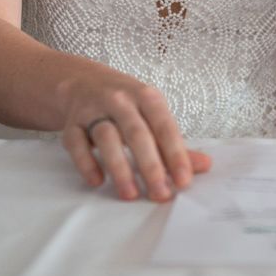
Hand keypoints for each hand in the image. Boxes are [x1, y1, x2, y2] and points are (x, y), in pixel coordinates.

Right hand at [57, 73, 212, 201]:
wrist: (83, 82)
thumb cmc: (128, 105)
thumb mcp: (153, 115)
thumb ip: (176, 144)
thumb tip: (204, 165)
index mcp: (147, 97)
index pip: (165, 126)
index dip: (176, 154)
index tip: (184, 181)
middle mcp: (120, 100)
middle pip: (136, 133)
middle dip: (150, 166)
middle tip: (159, 194)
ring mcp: (93, 109)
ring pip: (106, 137)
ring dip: (119, 167)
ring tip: (130, 193)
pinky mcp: (71, 122)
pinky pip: (76, 142)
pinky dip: (86, 162)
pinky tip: (97, 181)